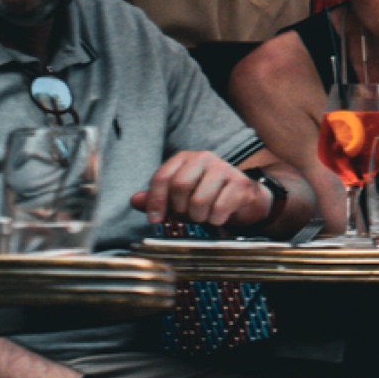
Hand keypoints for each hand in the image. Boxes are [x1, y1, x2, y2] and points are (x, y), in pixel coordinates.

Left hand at [138, 148, 277, 234]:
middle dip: (179, 209)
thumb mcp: (178, 197)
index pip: (162, 177)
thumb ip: (155, 198)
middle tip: (186, 216)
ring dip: (198, 217)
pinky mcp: (241, 184)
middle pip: (180, 186)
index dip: (155, 201)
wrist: (243, 199)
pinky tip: (219, 215)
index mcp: (185, 158)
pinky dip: (215, 219)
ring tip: (203, 215)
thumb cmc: (206, 196)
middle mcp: (205, 158)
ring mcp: (225, 169)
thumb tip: (135, 199)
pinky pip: (219, 209)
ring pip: (198, 201)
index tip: (155, 219)